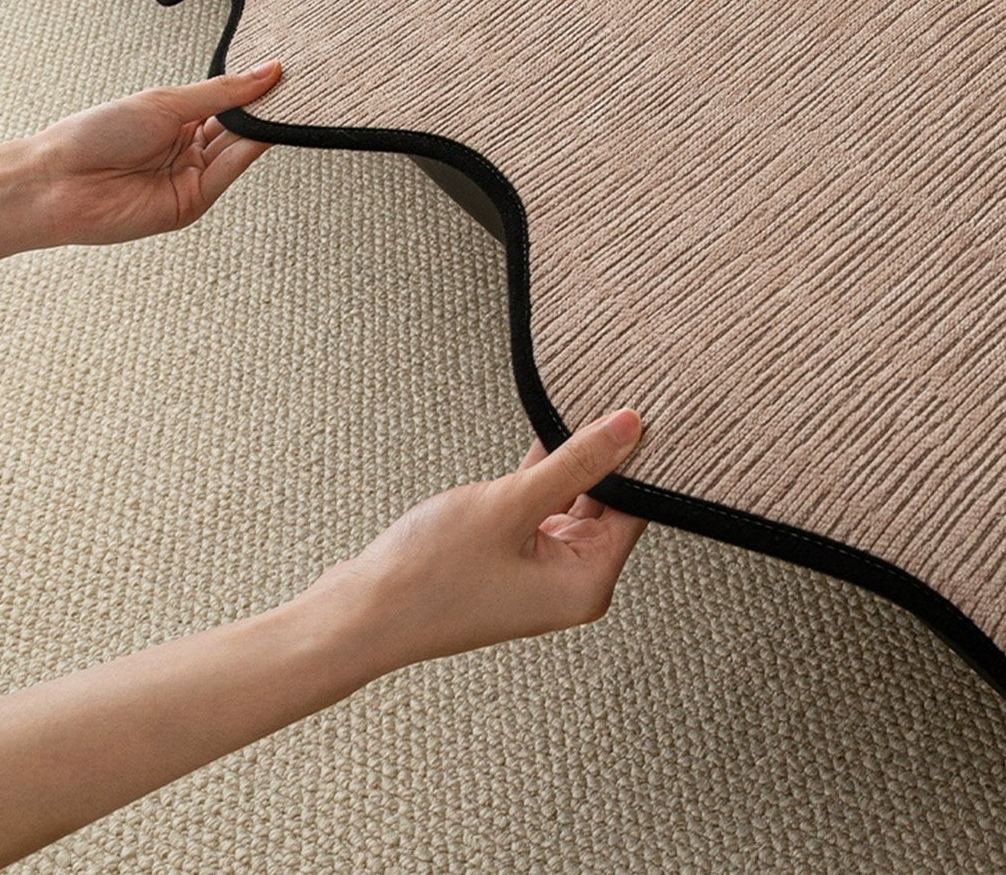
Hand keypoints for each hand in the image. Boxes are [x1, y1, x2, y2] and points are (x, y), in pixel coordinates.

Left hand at [29, 63, 283, 247]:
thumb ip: (221, 92)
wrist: (57, 181)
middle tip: (298, 86)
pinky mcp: (193, 202)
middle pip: (240, 126)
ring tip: (291, 103)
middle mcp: (188, 149)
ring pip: (241, 149)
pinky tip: (268, 130)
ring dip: (266, 127)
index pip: (230, 102)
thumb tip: (267, 70)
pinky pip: (230, 173)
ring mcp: (191, 176)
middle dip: (267, 107)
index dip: (256, 88)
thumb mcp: (165, 102)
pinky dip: (252, 151)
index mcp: (178, 120)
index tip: (287, 71)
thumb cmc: (95, 135)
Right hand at [306, 409, 647, 673]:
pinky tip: (548, 426)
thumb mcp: (512, 504)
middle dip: (605, 452)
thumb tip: (631, 426)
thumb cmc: (431, 575)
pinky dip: (541, 471)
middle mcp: (571, 582)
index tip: (648, 404)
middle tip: (616, 390)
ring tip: (581, 399)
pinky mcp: (511, 557)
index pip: (636, 507)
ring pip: (571, 497)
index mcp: (588, 584)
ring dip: (570, 457)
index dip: (640, 456)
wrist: (358, 615)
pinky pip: (540, 504)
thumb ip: (576, 462)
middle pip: (608, 502)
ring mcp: (539, 571)